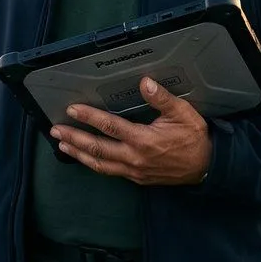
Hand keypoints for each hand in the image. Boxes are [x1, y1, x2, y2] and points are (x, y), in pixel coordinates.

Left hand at [49, 76, 211, 184]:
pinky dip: (93, 164)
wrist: (205, 167)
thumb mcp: (183, 114)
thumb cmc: (193, 138)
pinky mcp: (136, 179)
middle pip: (97, 148)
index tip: (72, 109)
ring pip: (99, 164)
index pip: (109, 126)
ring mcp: (133, 171)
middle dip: (74, 138)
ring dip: (78, 154)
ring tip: (62, 145)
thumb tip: (145, 83)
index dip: (89, 117)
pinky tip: (85, 158)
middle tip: (55, 130)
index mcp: (143, 140)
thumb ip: (162, 99)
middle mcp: (134, 157)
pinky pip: (110, 171)